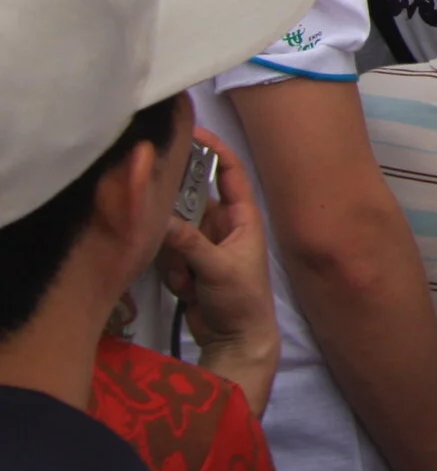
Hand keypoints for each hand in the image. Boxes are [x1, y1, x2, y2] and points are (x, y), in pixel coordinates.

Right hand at [155, 131, 278, 413]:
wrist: (235, 340)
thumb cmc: (241, 300)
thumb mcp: (219, 269)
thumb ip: (190, 243)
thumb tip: (159, 219)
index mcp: (242, 217)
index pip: (230, 172)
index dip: (215, 149)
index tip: (192, 130)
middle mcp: (222, 224)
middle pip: (191, 199)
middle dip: (178, 214)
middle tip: (171, 230)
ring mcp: (203, 243)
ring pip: (173, 229)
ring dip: (175, 255)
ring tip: (189, 278)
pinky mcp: (186, 263)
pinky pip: (167, 255)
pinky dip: (172, 272)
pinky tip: (185, 290)